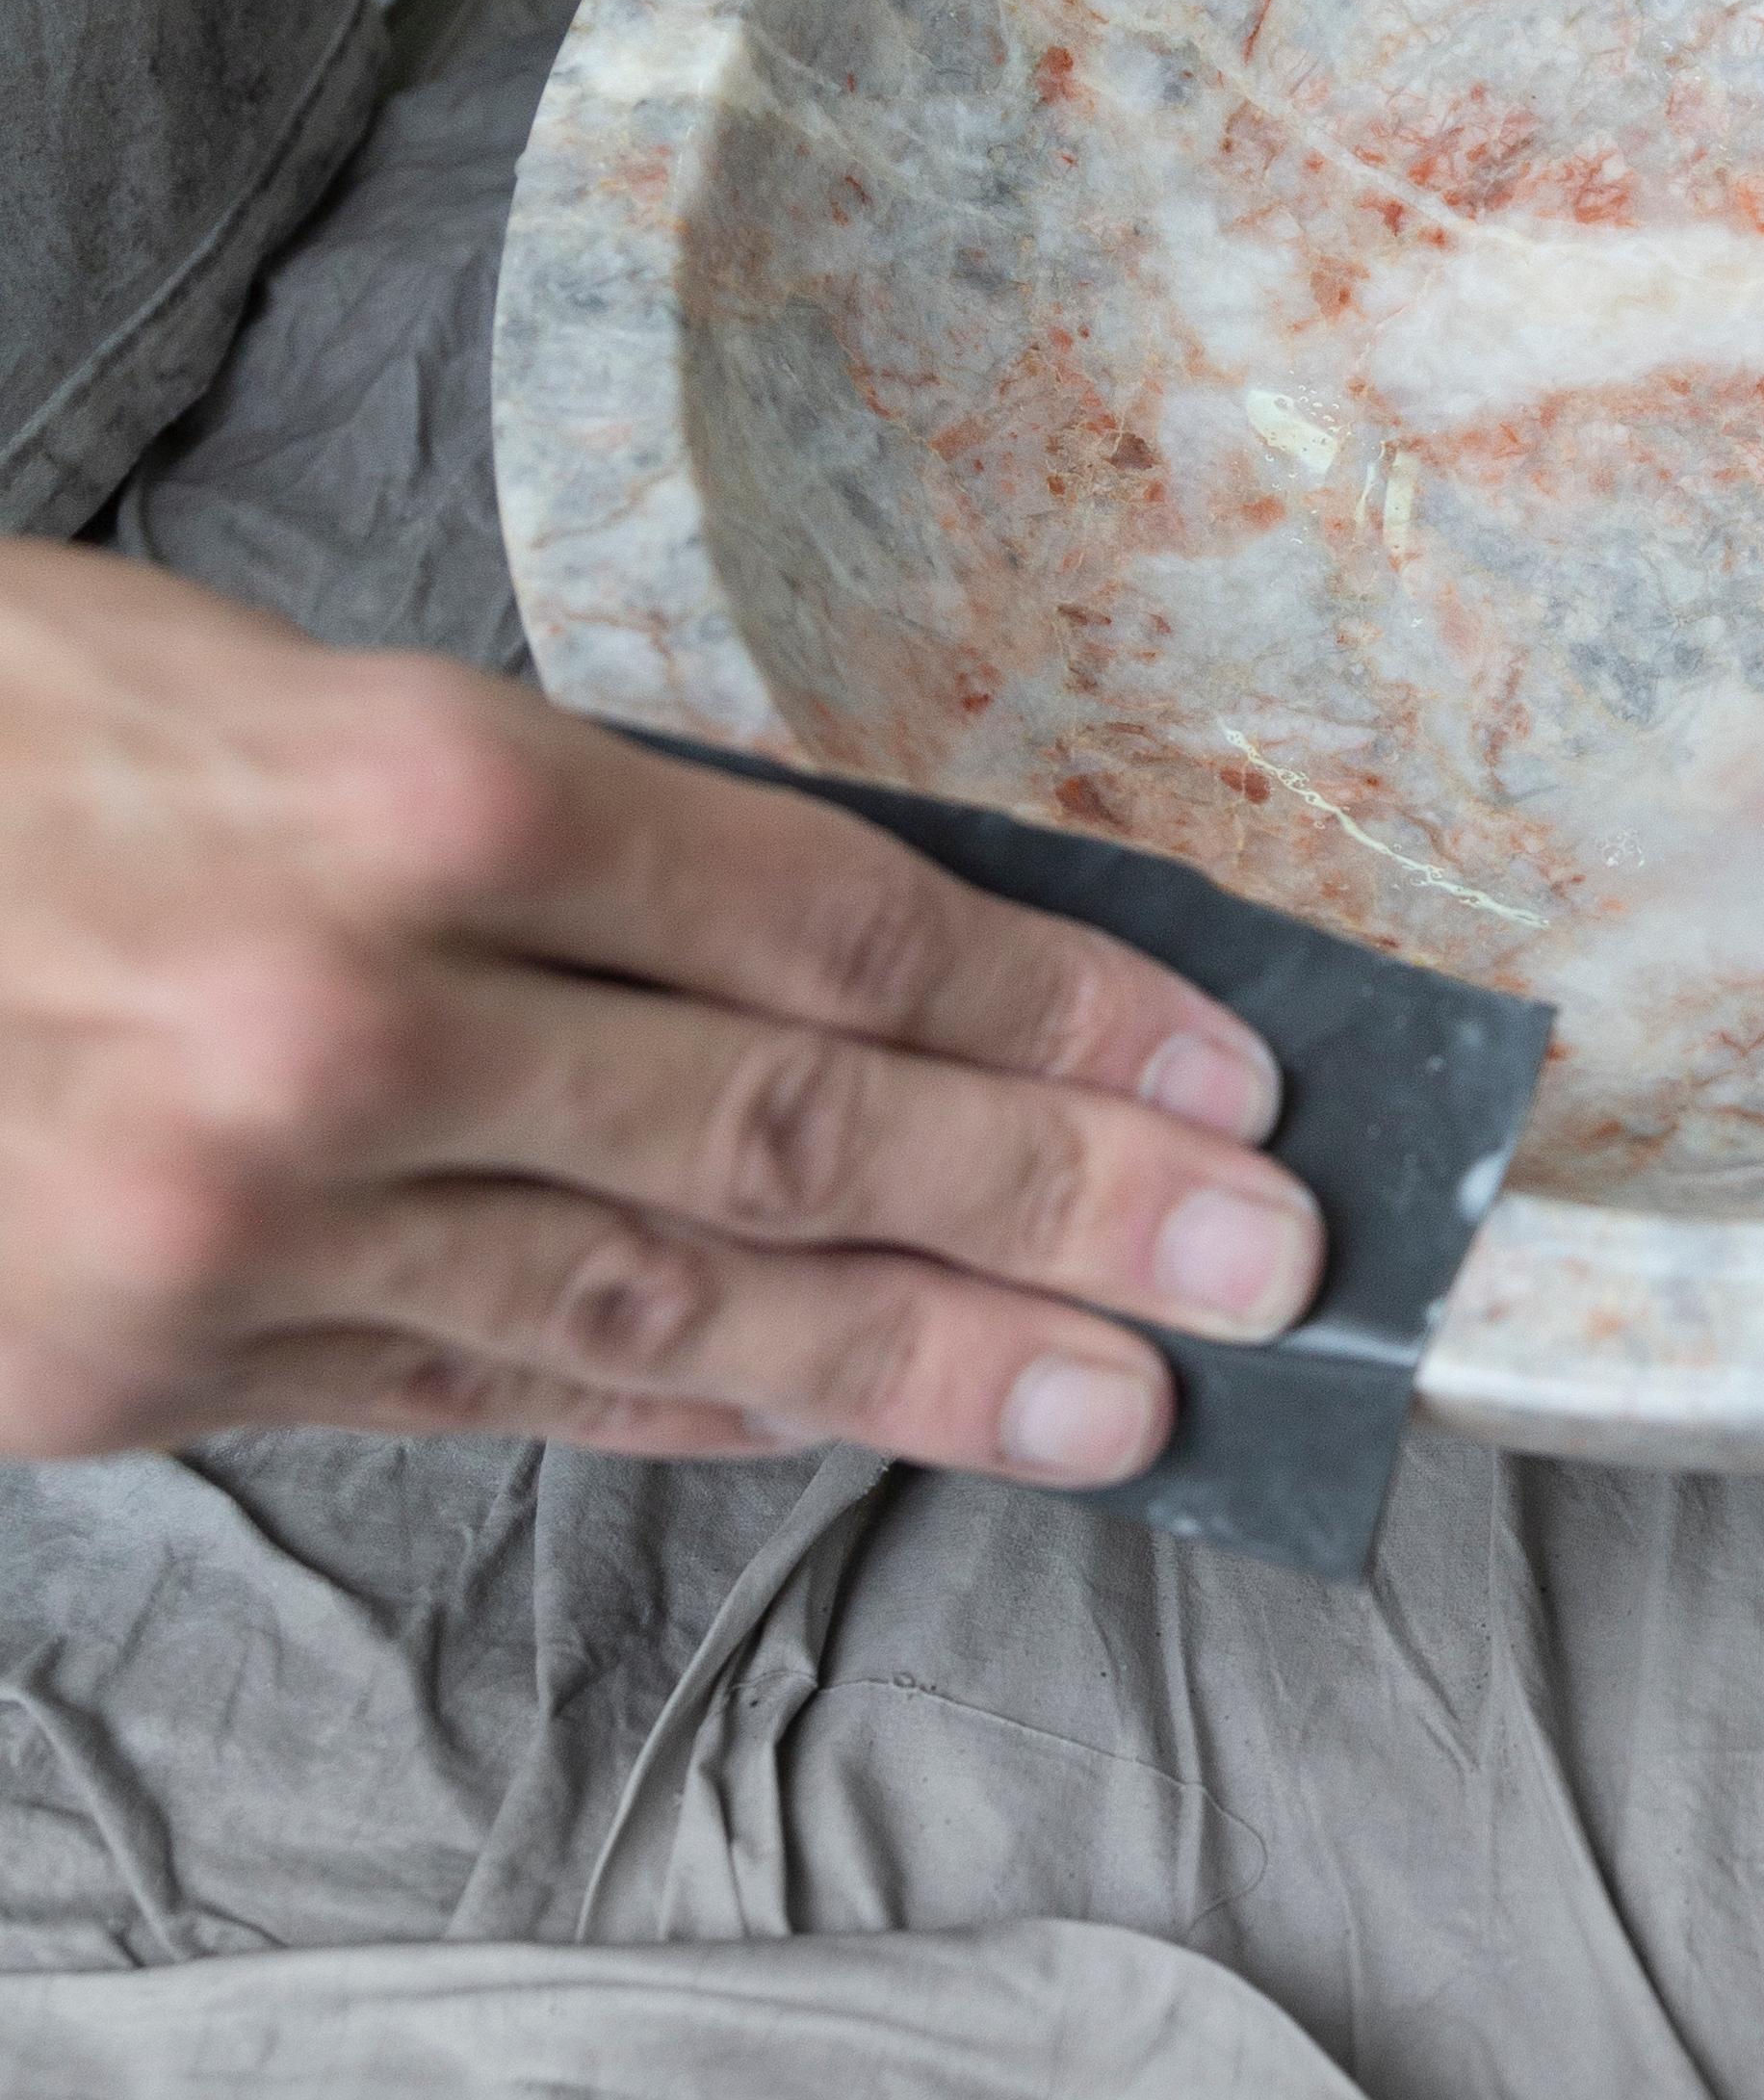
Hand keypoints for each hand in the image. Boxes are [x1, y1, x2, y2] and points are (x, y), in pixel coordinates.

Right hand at [0, 547, 1320, 1481]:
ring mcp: (252, 1220)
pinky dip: (682, 1410)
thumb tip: (827, 945)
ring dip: (918, 1358)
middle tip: (1277, 1270)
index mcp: (405, 788)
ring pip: (666, 1306)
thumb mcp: (258, 678)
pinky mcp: (151, 1365)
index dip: (1047, 1011)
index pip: (821, 930)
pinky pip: (488, 1392)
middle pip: (791, 1134)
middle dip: (1061, 1206)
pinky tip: (835, 1420)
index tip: (1220, 1071)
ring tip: (1126, 1406)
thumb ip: (527, 823)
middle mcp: (358, 1019)